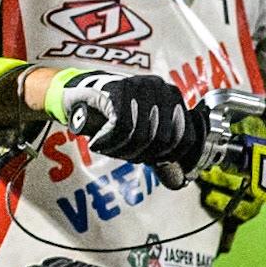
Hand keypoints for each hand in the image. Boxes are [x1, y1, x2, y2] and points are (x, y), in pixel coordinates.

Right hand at [49, 71, 204, 187]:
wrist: (80, 93)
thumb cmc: (113, 114)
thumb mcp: (142, 127)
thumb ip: (159, 147)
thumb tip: (176, 179)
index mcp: (173, 96)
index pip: (185, 138)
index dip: (168, 158)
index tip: (150, 162)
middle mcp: (160, 88)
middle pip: (163, 140)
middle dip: (141, 155)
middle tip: (123, 154)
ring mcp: (139, 87)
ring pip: (142, 136)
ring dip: (123, 151)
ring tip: (110, 149)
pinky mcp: (116, 90)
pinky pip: (121, 127)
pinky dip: (108, 142)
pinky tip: (98, 143)